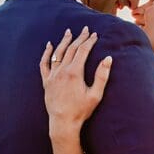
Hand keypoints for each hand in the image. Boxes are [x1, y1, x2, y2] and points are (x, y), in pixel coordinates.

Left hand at [39, 26, 112, 140]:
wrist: (63, 123)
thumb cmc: (81, 111)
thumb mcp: (95, 95)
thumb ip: (102, 76)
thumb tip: (108, 58)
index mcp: (74, 72)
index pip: (83, 51)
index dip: (89, 41)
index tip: (95, 35)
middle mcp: (62, 71)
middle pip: (71, 49)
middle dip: (79, 38)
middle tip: (85, 30)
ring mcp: (52, 76)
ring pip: (58, 53)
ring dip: (64, 41)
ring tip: (69, 32)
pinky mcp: (46, 81)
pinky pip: (44, 64)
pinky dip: (46, 53)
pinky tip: (49, 45)